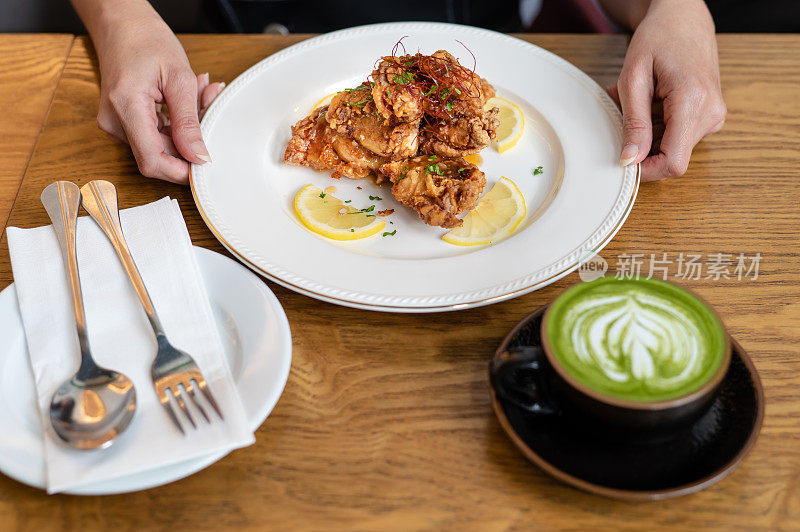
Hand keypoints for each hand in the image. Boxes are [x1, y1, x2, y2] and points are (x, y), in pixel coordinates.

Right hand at [89, 2, 223, 182]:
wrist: (121, 24)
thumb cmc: (146, 40)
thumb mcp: (179, 77)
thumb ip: (188, 121)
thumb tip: (199, 157)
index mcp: (125, 107)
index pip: (153, 161)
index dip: (181, 171)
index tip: (205, 166)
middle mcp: (114, 122)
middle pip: (160, 154)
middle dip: (191, 141)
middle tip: (210, 106)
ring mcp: (116, 125)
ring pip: (162, 145)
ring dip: (187, 128)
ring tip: (200, 94)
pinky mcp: (123, 123)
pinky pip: (156, 135)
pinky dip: (177, 123)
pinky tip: (188, 100)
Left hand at [609, 0, 725, 180]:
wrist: (683, 17)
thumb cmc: (658, 38)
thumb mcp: (634, 79)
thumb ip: (633, 123)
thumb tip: (629, 160)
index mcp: (693, 103)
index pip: (673, 163)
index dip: (646, 171)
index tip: (624, 163)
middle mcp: (711, 113)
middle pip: (671, 157)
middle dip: (642, 146)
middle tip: (624, 117)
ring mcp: (714, 115)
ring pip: (673, 148)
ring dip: (648, 134)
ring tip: (638, 103)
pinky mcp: (710, 115)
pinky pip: (679, 136)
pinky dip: (659, 127)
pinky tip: (651, 104)